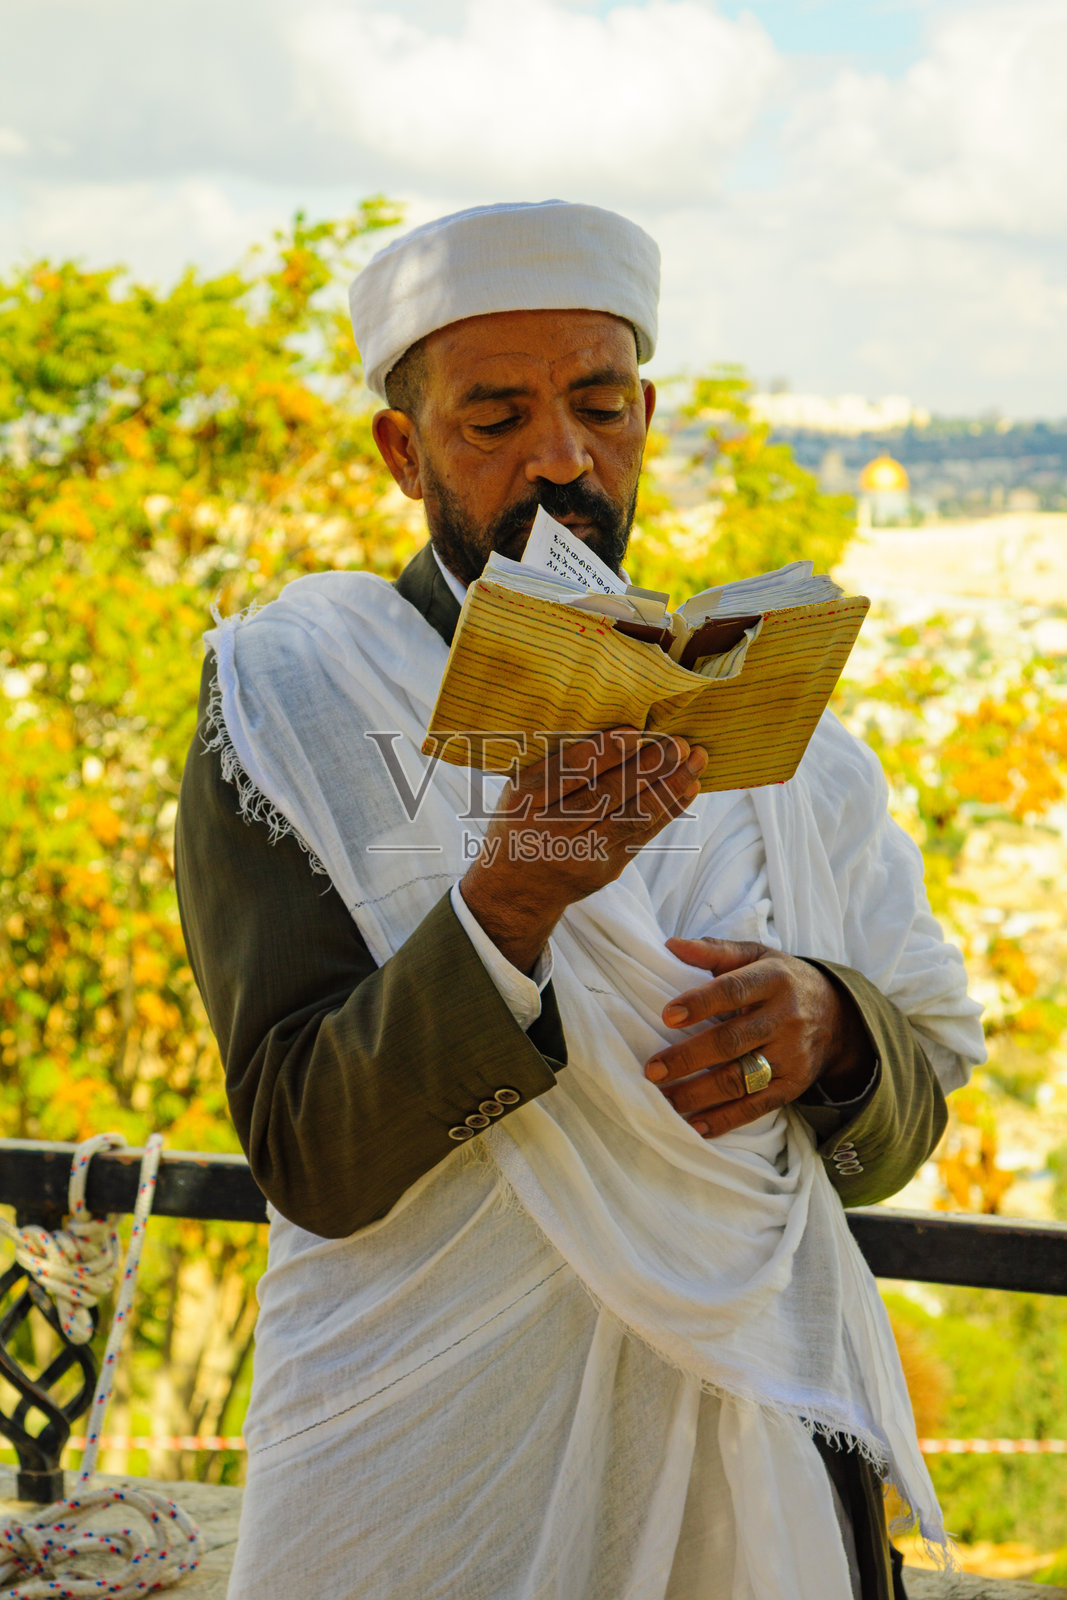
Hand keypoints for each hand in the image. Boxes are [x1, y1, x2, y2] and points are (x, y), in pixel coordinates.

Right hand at [460, 728, 707, 972]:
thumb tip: (617, 730)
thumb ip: (554, 764)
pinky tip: (689, 788)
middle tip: (678, 743)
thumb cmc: (522, 821)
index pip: (568, 772)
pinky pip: (642, 835)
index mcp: (524, 802)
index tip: (634, 732)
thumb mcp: (518, 791)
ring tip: (696, 760)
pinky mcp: (605, 869)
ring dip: (669, 786)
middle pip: (606, 795)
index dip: (603, 752)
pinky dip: (669, 810)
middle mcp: (551, 830)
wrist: (517, 889)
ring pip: (631, 816)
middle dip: (647, 767)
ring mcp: (581, 854)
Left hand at [644, 937, 872, 1136]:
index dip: (700, 1003)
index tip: (667, 1016)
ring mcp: (792, 1055)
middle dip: (689, 1058)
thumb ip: (714, 951)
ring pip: (741, 1078)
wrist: (837, 1014)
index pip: (733, 990)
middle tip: (653, 1070)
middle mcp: (786, 1018)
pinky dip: (725, 1119)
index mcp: (773, 979)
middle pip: (732, 1041)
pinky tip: (695, 1125)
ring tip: (664, 1099)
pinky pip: (757, 1107)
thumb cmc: (781, 980)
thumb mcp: (755, 956)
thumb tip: (670, 945)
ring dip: (698, 1093)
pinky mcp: (794, 1085)